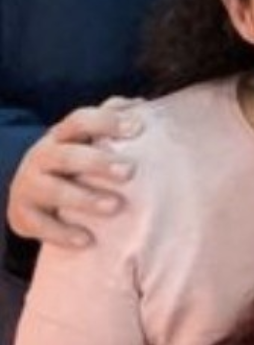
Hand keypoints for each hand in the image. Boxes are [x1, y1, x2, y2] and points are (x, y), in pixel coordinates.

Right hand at [7, 98, 143, 248]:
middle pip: (66, 155)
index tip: (137, 128)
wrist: (30, 195)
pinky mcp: (23, 216)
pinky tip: (87, 240)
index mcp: (62, 136)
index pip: (79, 121)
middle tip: (130, 172)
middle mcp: (42, 157)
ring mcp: (29, 187)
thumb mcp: (88, 141)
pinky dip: (62, 233)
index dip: (106, 122)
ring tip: (115, 206)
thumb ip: (111, 121)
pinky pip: (40, 225)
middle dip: (97, 162)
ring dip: (84, 198)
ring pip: (52, 190)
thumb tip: (140, 104)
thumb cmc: (74, 164)